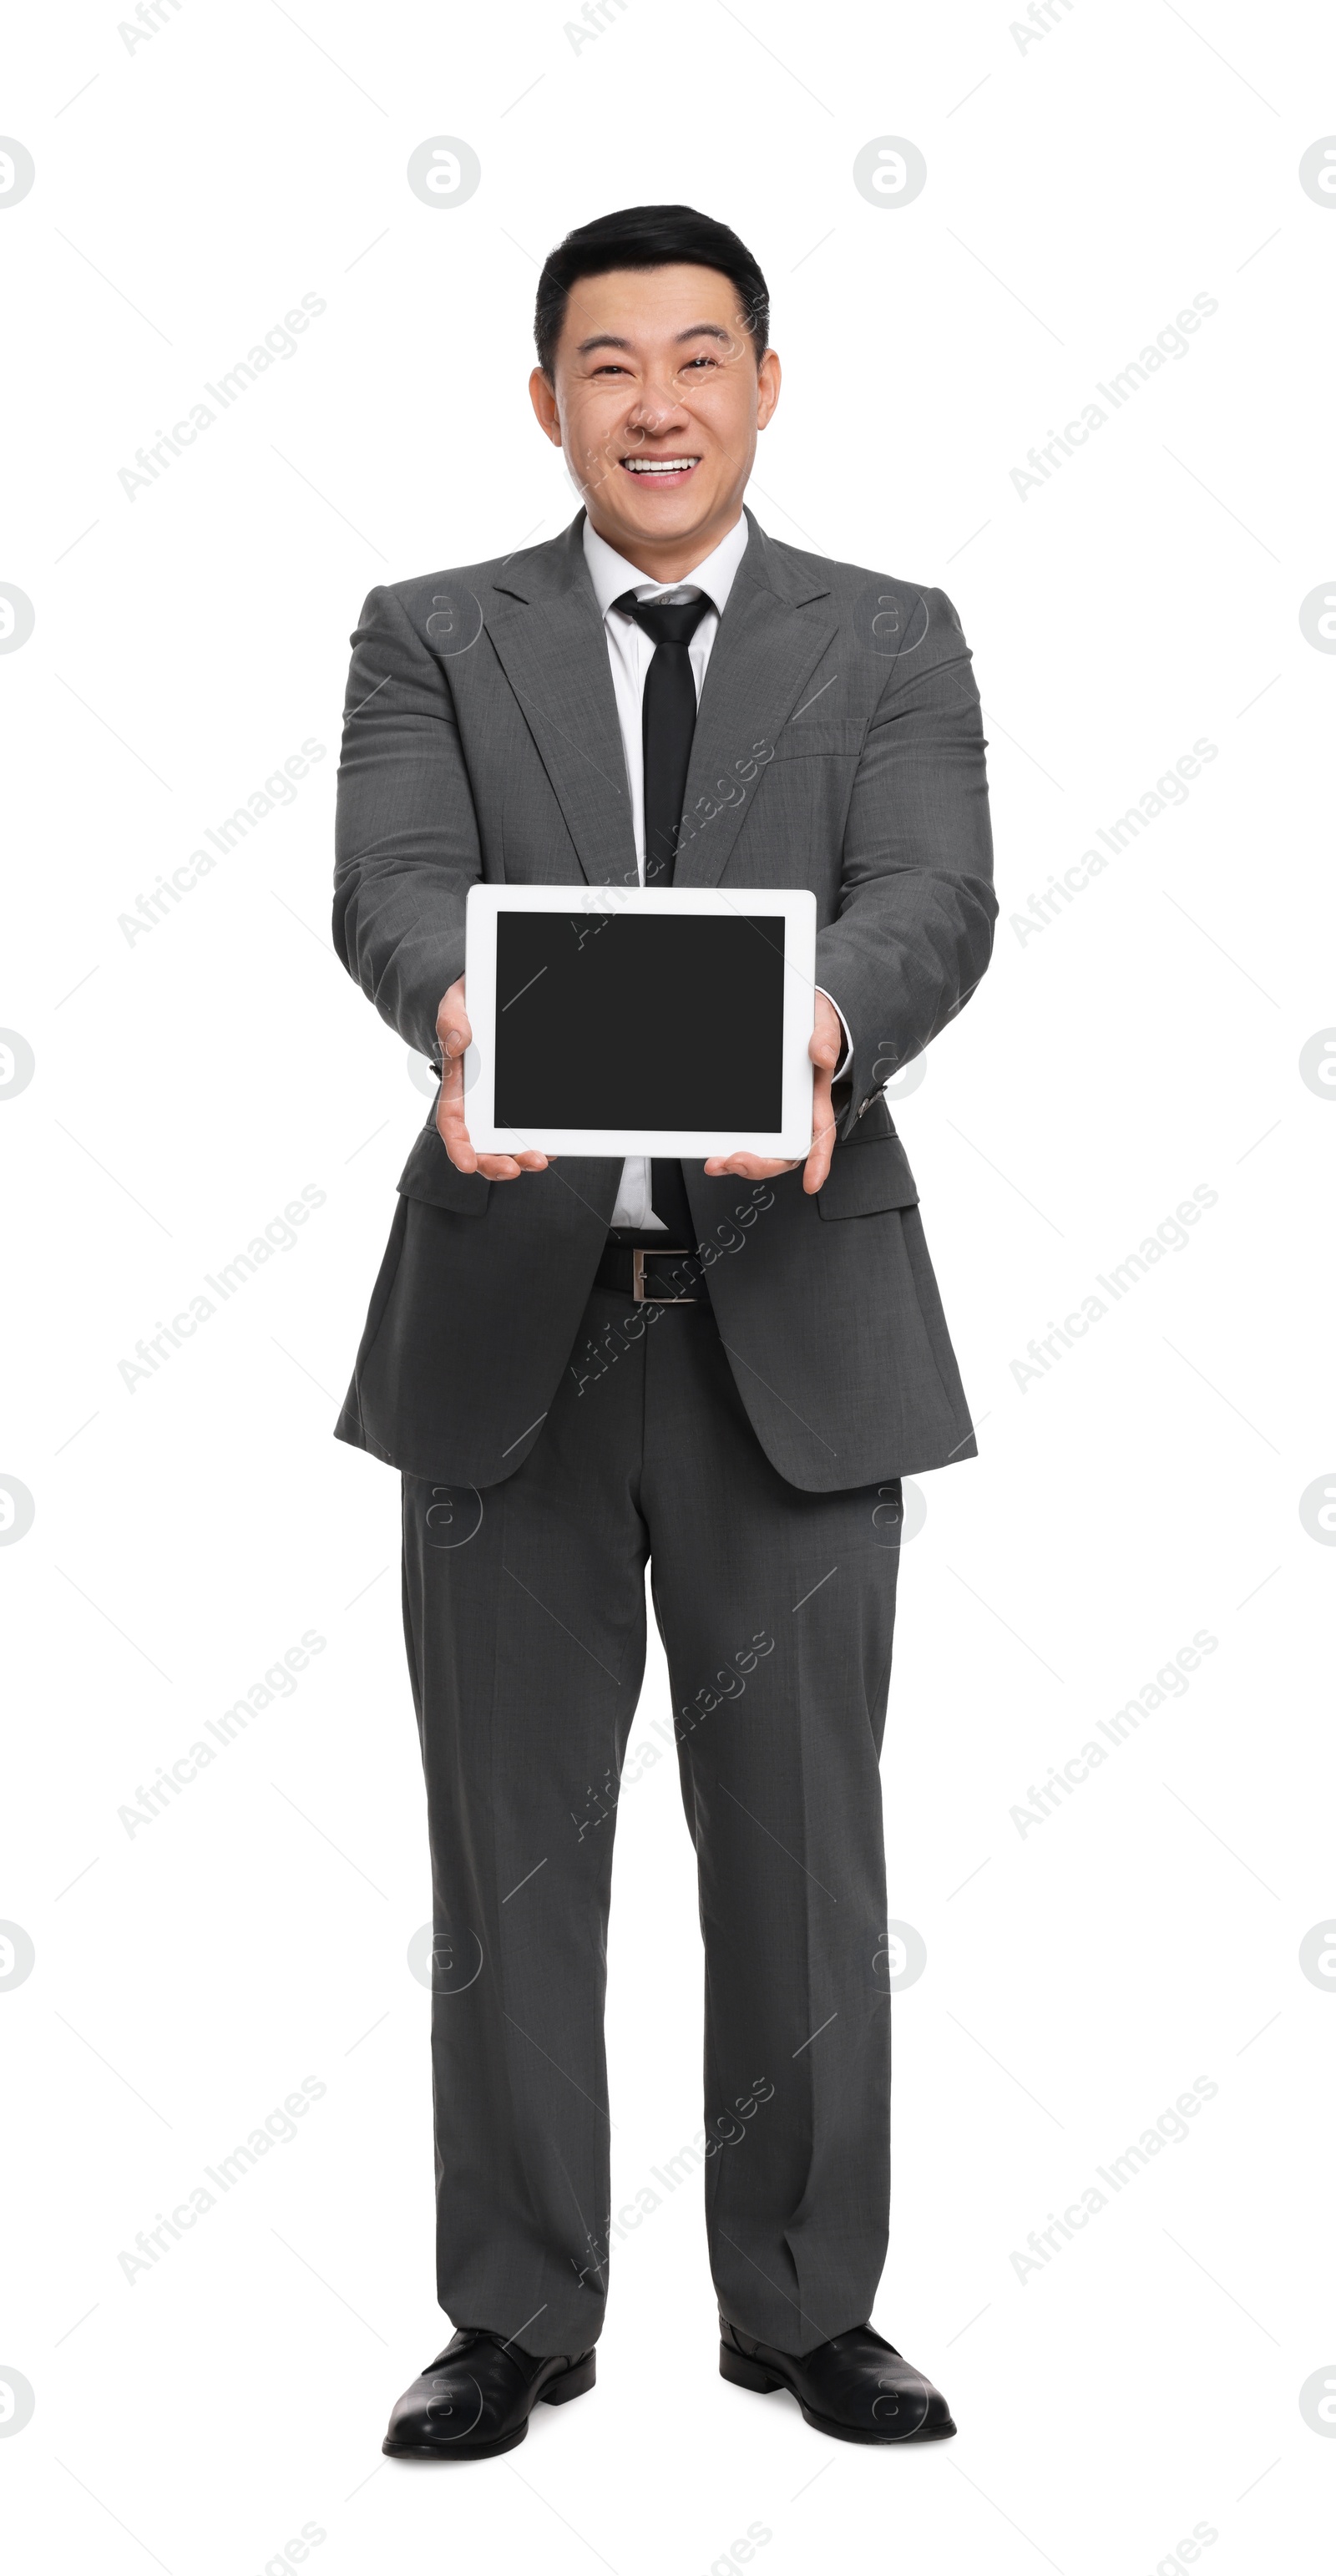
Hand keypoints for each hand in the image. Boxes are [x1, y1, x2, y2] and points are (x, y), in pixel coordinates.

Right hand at [434, 975, 551, 1179]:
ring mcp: (502, 1106)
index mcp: (457, 1088)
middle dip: (495, 1163)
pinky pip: (532, 1127)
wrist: (491, 998)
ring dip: (521, 1158)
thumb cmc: (469, 1005)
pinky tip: (555, 1144)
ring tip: (540, 1160)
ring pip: (508, 1143)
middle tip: (513, 1169)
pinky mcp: (524, 1102)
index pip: (452, 1124)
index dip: (458, 1147)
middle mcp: (478, 1104)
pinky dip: (542, 1140)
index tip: (466, 1163)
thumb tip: (458, 1044)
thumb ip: (452, 1022)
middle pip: (481, 1145)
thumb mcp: (456, 1005)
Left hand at [703, 991, 842, 1194]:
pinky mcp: (756, 1113)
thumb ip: (825, 1041)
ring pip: (762, 1151)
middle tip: (737, 1162)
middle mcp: (796, 1117)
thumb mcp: (824, 1028)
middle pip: (785, 1155)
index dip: (819, 1162)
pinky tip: (712, 1149)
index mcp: (816, 1102)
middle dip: (761, 1165)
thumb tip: (822, 1056)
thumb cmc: (813, 1033)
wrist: (798, 1021)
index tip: (811, 1182)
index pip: (822, 1137)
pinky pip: (743, 1136)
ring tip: (718, 1162)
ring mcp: (774, 1118)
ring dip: (739, 1162)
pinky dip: (727, 1146)